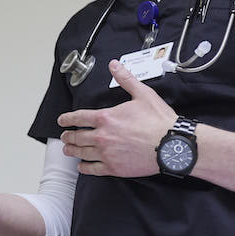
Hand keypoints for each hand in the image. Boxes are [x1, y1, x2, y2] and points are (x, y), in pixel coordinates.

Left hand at [57, 60, 177, 176]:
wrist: (172, 144)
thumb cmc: (159, 121)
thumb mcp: (142, 94)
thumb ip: (125, 79)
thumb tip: (115, 66)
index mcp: (106, 118)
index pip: (78, 117)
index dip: (67, 118)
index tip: (62, 120)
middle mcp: (102, 136)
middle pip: (77, 136)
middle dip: (68, 136)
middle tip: (64, 136)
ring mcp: (107, 153)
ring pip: (81, 152)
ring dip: (72, 150)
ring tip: (68, 150)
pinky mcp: (114, 168)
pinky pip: (93, 169)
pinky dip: (84, 167)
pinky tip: (82, 166)